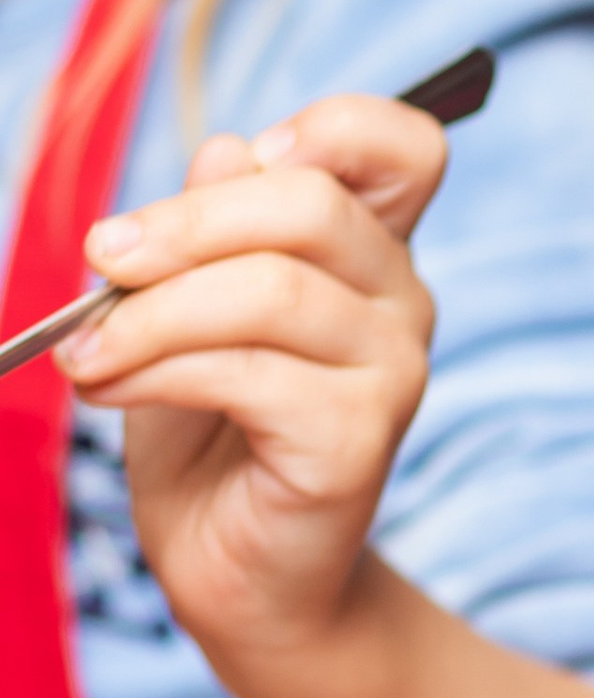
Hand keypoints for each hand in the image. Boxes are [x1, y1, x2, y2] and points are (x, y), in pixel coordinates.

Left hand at [58, 90, 444, 673]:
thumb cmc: (210, 431)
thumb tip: (225, 148)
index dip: (333, 127)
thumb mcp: (186, 306)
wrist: (233, 570)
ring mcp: (392, 370)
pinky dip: (156, 370)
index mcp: (368, 249)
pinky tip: (109, 388)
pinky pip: (248, 372)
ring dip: (149, 313)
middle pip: (311, 202)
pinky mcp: (359, 438)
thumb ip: (210, 230)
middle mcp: (401, 299)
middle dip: (183, 221)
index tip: (248, 159)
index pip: (404, 145)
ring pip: (270, 289)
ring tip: (85, 351)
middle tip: (102, 256)